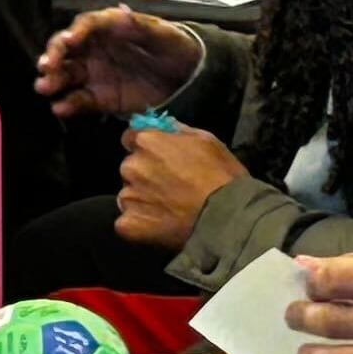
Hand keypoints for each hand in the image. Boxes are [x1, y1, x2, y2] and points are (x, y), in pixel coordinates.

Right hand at [36, 7, 205, 119]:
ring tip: (44, 88)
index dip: (74, 32)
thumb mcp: (163, 34)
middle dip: (53, 57)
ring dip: (53, 81)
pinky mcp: (99, 98)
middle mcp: (94, 49)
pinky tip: (60, 109)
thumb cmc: (174, 47)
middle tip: (46, 67)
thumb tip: (119, 14)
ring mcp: (94, 74)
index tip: (67, 42)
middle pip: (66, 50)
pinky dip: (68, 105)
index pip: (85, 26)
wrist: (188, 80)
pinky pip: (79, 101)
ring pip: (66, 75)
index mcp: (108, 27)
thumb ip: (141, 26)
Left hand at [113, 122, 247, 248]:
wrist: (225, 217)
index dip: (145, 148)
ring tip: (168, 209)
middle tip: (168, 186)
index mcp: (147, 142)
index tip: (159, 158)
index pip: (130, 138)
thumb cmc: (220, 175)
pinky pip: (127, 222)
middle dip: (144, 174)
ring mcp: (128, 197)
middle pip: (130, 167)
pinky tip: (159, 226)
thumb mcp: (206, 140)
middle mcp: (132, 166)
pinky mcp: (128, 224)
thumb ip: (177, 130)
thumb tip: (163, 127)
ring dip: (142, 199)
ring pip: (128, 195)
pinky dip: (140, 224)